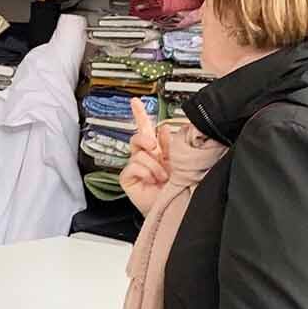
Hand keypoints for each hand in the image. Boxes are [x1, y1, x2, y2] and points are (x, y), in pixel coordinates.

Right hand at [118, 99, 170, 214]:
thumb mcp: (179, 161)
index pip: (147, 128)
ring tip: (162, 176)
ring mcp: (136, 167)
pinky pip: (133, 166)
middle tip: (154, 148)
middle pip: (138, 137)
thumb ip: (171, 144)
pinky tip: (152, 180)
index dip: (140, 114)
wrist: (175, 206)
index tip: (136, 102)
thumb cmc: (179, 188)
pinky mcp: (128, 178)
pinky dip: (146, 172)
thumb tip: (165, 128)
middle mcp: (146, 157)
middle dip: (145, 139)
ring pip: (139, 153)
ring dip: (154, 165)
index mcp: (158, 150)